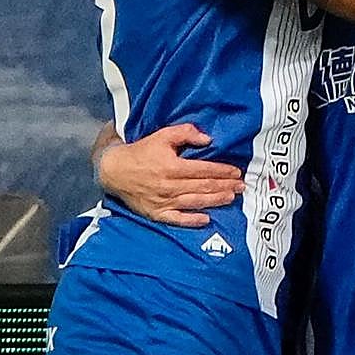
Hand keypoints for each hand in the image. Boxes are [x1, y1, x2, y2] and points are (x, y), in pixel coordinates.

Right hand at [99, 124, 243, 227]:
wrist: (114, 170)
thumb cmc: (141, 151)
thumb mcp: (162, 136)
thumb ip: (185, 133)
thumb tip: (208, 139)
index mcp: (172, 166)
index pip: (204, 170)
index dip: (222, 171)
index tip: (236, 172)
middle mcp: (169, 186)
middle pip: (204, 187)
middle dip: (225, 186)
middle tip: (241, 186)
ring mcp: (163, 202)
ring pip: (195, 202)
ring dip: (216, 200)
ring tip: (231, 198)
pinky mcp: (156, 213)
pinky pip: (177, 219)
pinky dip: (192, 220)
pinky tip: (206, 219)